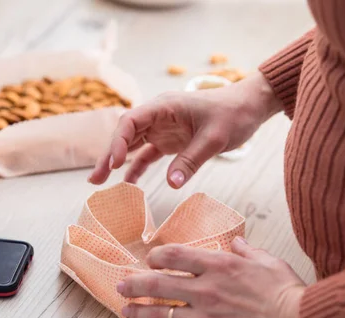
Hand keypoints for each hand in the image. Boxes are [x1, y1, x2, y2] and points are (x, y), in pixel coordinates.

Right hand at [88, 73, 280, 188]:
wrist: (249, 107)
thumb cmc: (233, 114)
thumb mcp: (214, 139)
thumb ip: (191, 160)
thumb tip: (170, 185)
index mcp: (165, 106)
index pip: (131, 121)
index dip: (118, 141)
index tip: (115, 163)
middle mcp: (158, 116)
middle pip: (125, 135)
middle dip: (108, 156)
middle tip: (95, 179)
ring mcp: (162, 128)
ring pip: (131, 145)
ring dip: (116, 163)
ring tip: (99, 182)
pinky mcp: (169, 140)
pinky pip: (147, 154)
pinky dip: (136, 167)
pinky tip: (127, 183)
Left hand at [117, 237, 314, 317]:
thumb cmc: (287, 294)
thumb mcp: (267, 261)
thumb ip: (246, 250)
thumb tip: (236, 243)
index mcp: (218, 265)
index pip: (174, 256)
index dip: (155, 257)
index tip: (149, 261)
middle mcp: (206, 290)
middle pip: (157, 284)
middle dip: (134, 284)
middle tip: (122, 285)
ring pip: (158, 315)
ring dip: (137, 312)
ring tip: (125, 311)